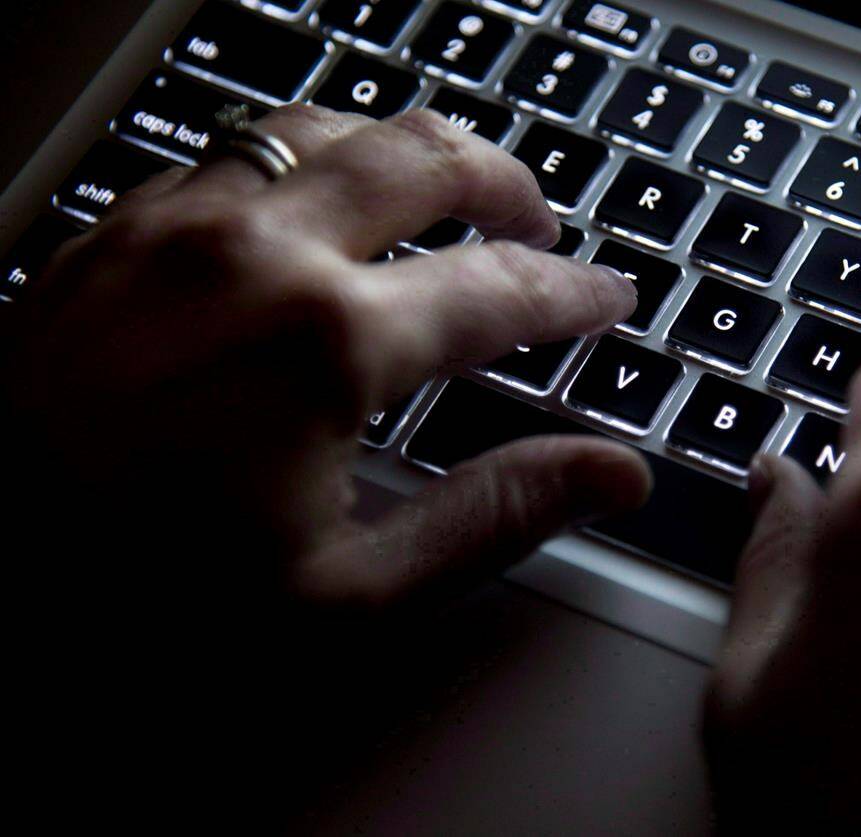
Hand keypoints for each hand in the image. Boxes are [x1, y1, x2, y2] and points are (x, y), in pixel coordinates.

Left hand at [3, 104, 649, 612]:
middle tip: (543, 225)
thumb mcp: (343, 595)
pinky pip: (237, 148)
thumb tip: (609, 476)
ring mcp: (175, 222)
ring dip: (409, 150)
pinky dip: (311, 157)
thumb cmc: (136, 606)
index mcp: (327, 340)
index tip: (609, 300)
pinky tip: (320, 200)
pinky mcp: (115, 227)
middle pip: (426, 158)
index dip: (574, 294)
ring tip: (447, 188)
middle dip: (509, 184)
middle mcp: (256, 250)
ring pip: (329, 126)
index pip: (501, 290)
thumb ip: (492, 517)